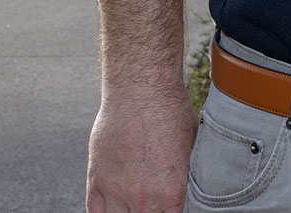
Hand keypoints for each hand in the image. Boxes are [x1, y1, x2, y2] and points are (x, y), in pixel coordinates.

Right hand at [86, 88, 197, 212]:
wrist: (140, 90)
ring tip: (137, 205)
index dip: (176, 212)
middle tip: (156, 203)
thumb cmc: (170, 111)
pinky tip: (114, 210)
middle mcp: (143, 198)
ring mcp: (117, 191)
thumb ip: (188, 175)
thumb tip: (192, 187)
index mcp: (172, 193)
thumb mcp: (193, 147)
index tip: (175, 206)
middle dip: (153, 212)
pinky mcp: (97, 181)